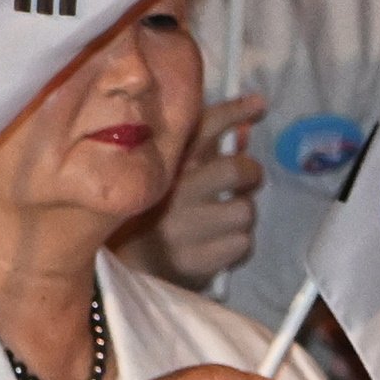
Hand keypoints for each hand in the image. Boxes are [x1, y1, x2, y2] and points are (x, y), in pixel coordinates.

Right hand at [140, 93, 264, 284]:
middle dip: (251, 173)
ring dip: (241, 215)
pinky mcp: (196, 261)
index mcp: (162, 166)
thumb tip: (245, 132)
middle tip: (247, 179)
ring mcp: (184, 228)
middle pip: (236, 170)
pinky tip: (218, 245)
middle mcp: (172, 192)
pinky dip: (236, 245)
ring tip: (224, 220)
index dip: (234, 112)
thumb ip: (200, 154)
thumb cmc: (147, 217)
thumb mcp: (163, 179)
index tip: (258, 105)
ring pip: (245, 211)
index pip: (202, 126)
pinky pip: (242, 245)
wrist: (120, 274)